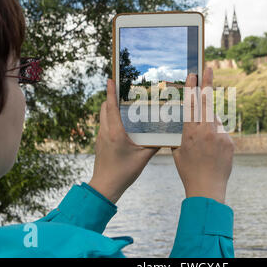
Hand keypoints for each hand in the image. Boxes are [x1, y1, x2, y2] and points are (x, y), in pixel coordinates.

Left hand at [89, 79, 158, 203]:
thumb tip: (166, 135)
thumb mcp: (143, 158)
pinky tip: (120, 124)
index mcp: (115, 132)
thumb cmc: (124, 172)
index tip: (110, 79)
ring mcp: (100, 138)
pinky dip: (110, 119)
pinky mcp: (100, 144)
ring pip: (103, 117)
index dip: (110, 92)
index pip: (111, 107)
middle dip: (110, 97)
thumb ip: (155, 145)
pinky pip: (104, 125)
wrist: (105, 186)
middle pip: (104, 108)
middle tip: (120, 90)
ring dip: (110, 108)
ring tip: (121, 104)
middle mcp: (105, 132)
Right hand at [171, 68, 233, 203]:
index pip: (190, 104)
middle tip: (208, 67)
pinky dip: (217, 137)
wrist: (207, 188)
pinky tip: (214, 152)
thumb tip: (189, 122)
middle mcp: (204, 130)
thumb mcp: (178, 151)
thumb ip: (183, 134)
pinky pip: (222, 133)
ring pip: (214, 119)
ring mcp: (219, 135)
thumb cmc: (188, 171)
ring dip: (210, 124)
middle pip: (206, 101)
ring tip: (206, 146)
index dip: (191, 87)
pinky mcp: (229, 141)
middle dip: (207, 82)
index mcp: (189, 131)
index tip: (193, 74)